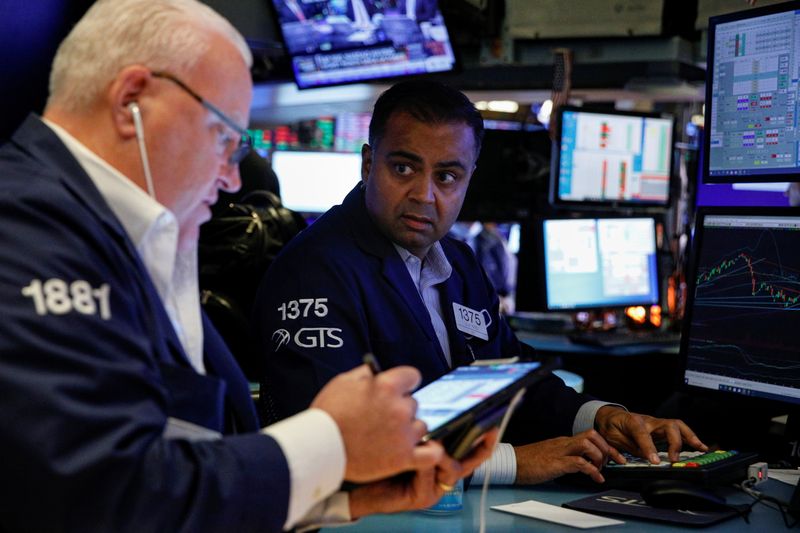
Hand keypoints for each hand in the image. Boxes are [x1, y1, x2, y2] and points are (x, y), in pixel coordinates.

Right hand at [311, 364, 440, 482]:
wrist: (318, 448)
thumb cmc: (328, 414)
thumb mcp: (343, 381)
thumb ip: (367, 374)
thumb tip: (379, 372)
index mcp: (387, 385)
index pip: (413, 376)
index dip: (404, 384)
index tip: (398, 390)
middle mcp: (400, 408)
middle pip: (414, 403)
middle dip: (401, 409)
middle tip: (383, 418)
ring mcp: (404, 434)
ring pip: (421, 426)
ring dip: (410, 429)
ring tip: (389, 436)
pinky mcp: (404, 457)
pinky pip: (432, 453)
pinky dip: (430, 451)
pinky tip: (421, 449)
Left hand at [349, 428, 499, 517]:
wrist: (357, 485)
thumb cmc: (379, 458)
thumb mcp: (406, 439)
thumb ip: (421, 426)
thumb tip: (433, 402)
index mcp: (441, 461)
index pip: (469, 449)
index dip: (483, 438)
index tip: (492, 423)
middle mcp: (441, 476)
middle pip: (469, 461)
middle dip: (479, 445)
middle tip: (484, 430)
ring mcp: (434, 488)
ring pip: (453, 468)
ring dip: (443, 452)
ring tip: (432, 440)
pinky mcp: (422, 497)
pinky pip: (430, 476)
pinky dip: (423, 464)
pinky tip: (414, 456)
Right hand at [514, 430, 621, 483]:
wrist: (511, 462)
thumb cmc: (528, 461)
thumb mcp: (550, 456)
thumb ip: (565, 457)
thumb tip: (580, 464)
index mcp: (563, 441)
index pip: (590, 436)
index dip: (605, 445)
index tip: (615, 455)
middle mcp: (564, 443)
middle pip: (592, 435)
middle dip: (607, 448)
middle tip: (613, 462)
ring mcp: (560, 451)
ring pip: (588, 444)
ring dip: (599, 457)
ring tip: (601, 469)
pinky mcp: (556, 463)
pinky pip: (579, 462)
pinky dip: (592, 470)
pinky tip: (596, 478)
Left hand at [594, 406, 707, 463]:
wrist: (610, 415)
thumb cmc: (611, 425)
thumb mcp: (612, 437)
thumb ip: (629, 446)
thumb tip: (644, 456)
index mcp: (632, 421)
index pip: (643, 434)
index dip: (649, 448)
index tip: (655, 462)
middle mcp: (648, 420)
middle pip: (667, 426)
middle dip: (674, 442)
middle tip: (674, 459)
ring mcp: (656, 423)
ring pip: (676, 426)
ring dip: (689, 437)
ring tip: (700, 449)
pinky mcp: (661, 428)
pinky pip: (678, 430)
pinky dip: (690, 438)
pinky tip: (700, 446)